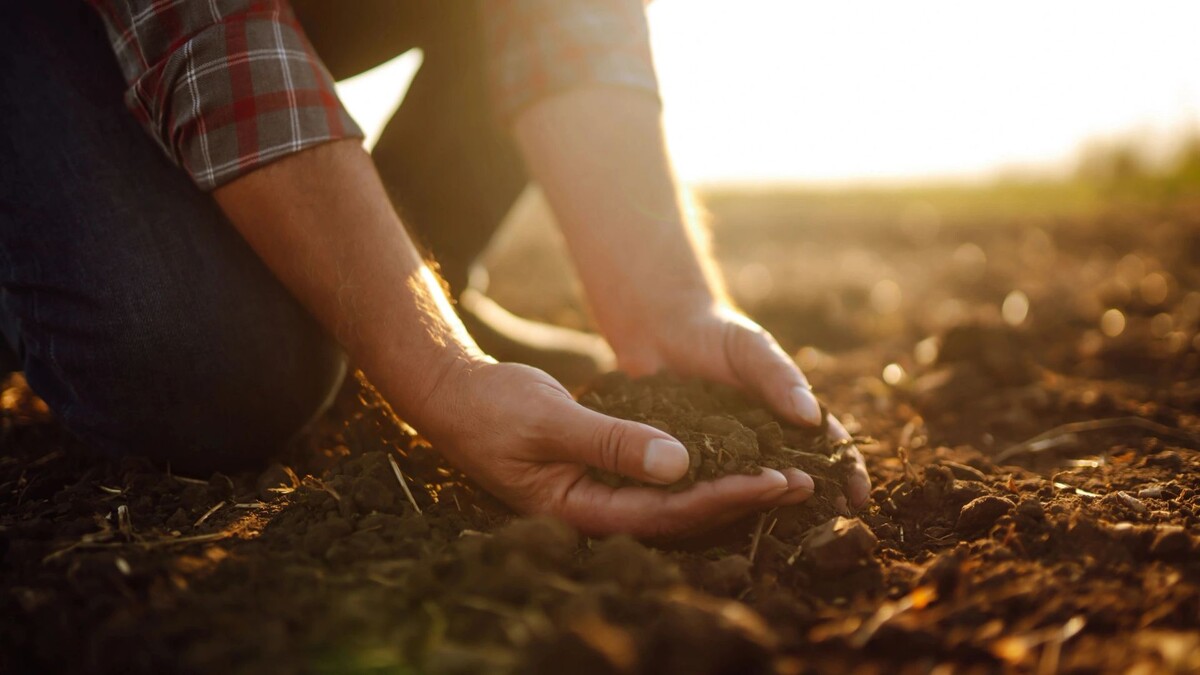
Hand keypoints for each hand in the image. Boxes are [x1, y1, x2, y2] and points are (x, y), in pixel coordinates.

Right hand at [412, 357, 816, 536]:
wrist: (454, 397)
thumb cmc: (493, 408)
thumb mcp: (551, 420)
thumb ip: (612, 442)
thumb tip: (680, 465)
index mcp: (580, 510)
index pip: (667, 514)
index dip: (725, 498)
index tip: (775, 479)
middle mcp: (596, 511)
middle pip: (681, 516)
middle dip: (741, 499)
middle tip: (802, 483)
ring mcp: (599, 495)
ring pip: (675, 501)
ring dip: (728, 487)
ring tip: (784, 475)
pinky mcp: (602, 474)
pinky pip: (660, 480)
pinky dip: (699, 469)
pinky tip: (732, 457)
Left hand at [606, 302, 871, 510]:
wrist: (661, 331)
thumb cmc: (717, 333)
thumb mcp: (752, 348)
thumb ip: (779, 377)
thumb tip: (811, 417)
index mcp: (789, 414)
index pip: (828, 446)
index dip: (847, 472)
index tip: (857, 497)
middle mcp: (764, 441)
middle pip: (797, 477)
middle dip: (815, 503)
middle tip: (826, 530)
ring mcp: (729, 455)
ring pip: (754, 490)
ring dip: (768, 510)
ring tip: (780, 534)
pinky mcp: (693, 462)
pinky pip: (709, 487)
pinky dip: (719, 505)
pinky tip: (721, 523)